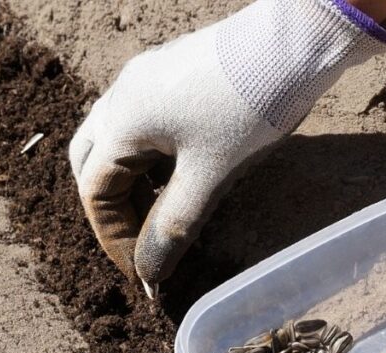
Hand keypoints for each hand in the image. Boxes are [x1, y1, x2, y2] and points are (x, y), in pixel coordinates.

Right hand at [69, 0, 385, 293]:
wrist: (292, 43)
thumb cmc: (247, 109)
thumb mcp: (210, 178)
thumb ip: (173, 228)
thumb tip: (148, 275)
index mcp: (121, 122)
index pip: (95, 193)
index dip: (115, 239)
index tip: (143, 272)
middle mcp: (121, 96)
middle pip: (92, 163)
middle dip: (110, 209)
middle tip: (141, 243)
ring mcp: (144, 80)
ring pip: (115, 140)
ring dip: (129, 183)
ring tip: (161, 217)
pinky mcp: (169, 73)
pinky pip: (140, 122)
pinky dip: (147, 158)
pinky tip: (178, 176)